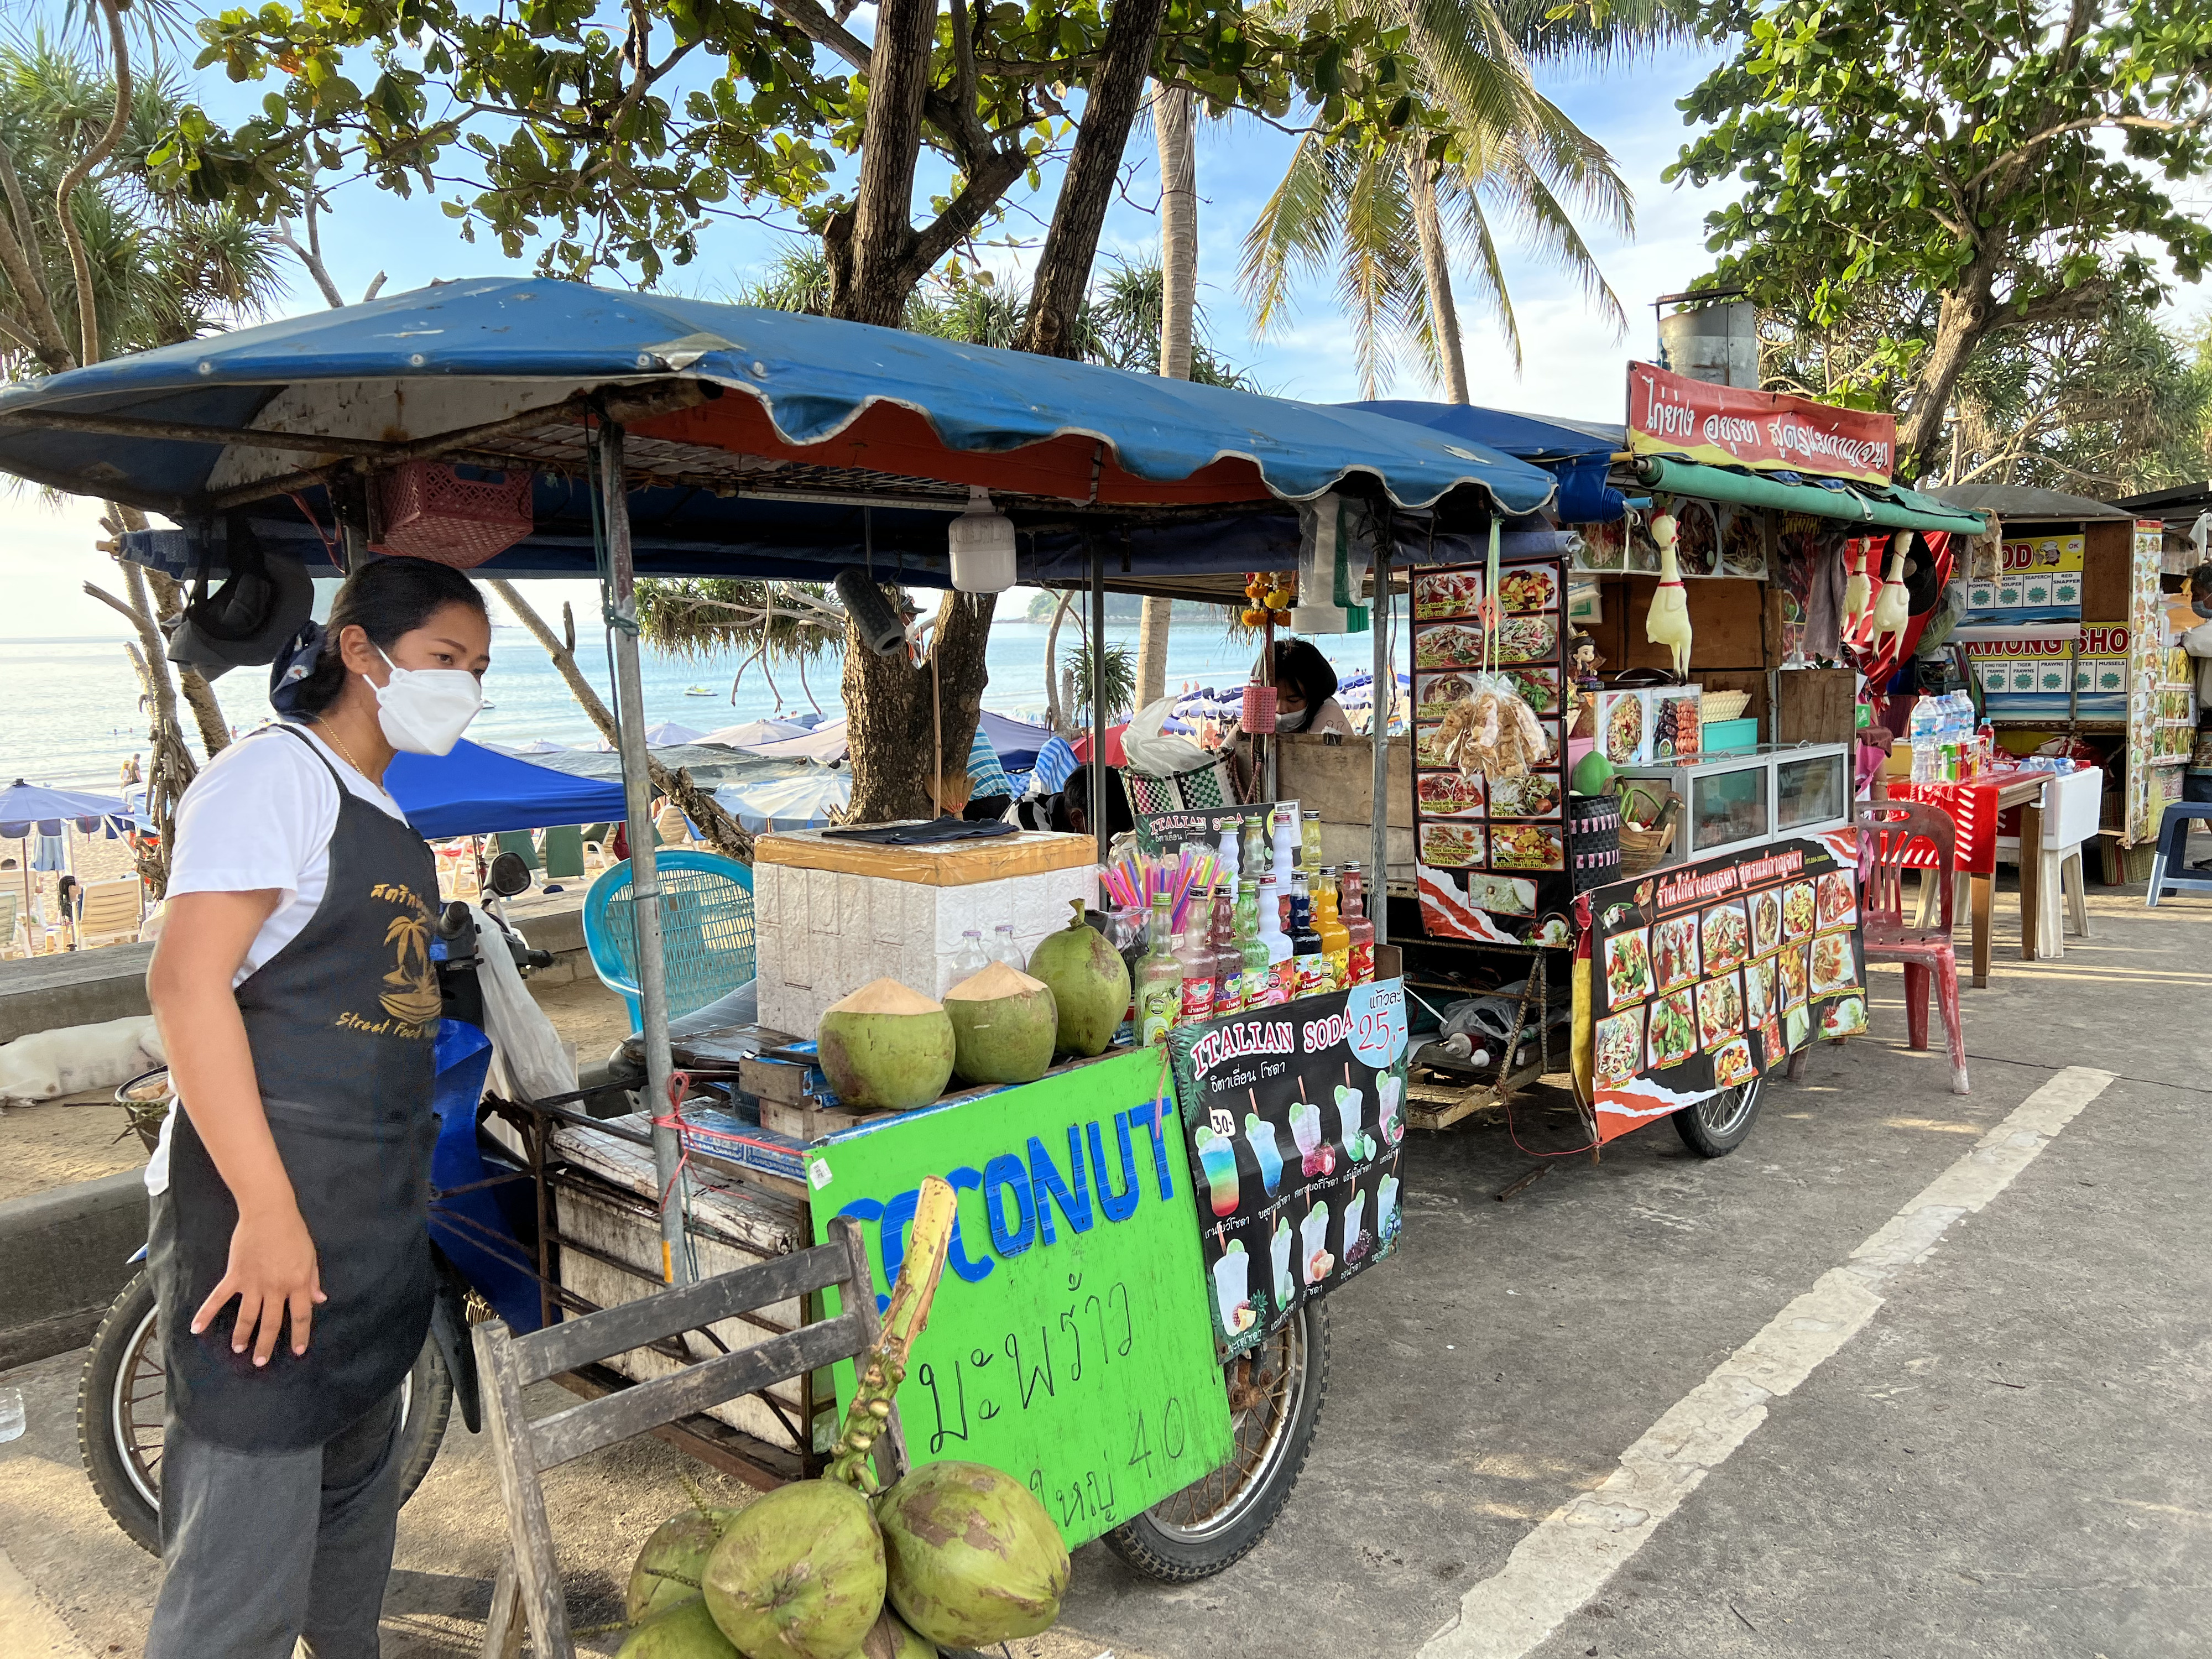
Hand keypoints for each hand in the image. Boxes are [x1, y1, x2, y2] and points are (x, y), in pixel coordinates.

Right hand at [191, 1203, 324, 1365]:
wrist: (269, 1212)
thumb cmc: (293, 1233)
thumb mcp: (310, 1257)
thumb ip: (312, 1281)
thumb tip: (319, 1301)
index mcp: (297, 1283)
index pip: (300, 1315)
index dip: (300, 1334)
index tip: (297, 1351)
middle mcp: (276, 1287)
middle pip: (271, 1323)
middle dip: (266, 1344)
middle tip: (261, 1362)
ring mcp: (253, 1283)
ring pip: (247, 1317)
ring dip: (241, 1335)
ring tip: (238, 1349)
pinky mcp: (235, 1275)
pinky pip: (219, 1298)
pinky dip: (206, 1314)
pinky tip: (196, 1329)